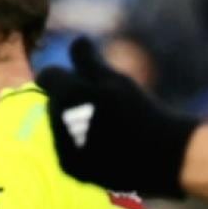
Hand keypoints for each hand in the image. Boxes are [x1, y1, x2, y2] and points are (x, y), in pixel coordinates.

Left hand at [42, 37, 196, 200]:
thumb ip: (88, 60)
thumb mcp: (116, 80)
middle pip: (53, 103)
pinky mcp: (70, 169)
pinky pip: (66, 150)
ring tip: (105, 129)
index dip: (64, 76)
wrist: (159, 158)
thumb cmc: (140, 112)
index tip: (82, 81)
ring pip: (58, 127)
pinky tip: (103, 147)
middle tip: (100, 107)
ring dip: (72, 124)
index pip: (48, 76)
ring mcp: (62, 148)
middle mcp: (57, 123)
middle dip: (68, 101)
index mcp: (67, 95)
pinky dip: (78, 146)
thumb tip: (75, 39)